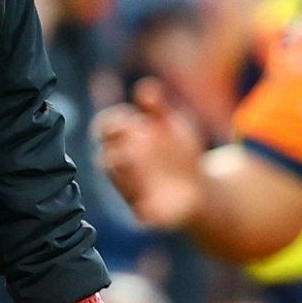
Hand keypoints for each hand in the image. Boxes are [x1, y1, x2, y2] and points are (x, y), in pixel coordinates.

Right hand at [94, 77, 204, 228]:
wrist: (196, 187)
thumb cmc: (176, 151)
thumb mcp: (172, 125)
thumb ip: (158, 107)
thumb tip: (146, 88)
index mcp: (121, 139)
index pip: (105, 127)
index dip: (111, 124)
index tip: (128, 123)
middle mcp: (120, 164)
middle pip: (108, 156)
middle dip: (118, 151)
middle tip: (135, 145)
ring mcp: (130, 188)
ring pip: (121, 182)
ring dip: (129, 176)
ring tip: (142, 169)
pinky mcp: (145, 212)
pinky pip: (141, 214)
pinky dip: (145, 212)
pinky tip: (151, 209)